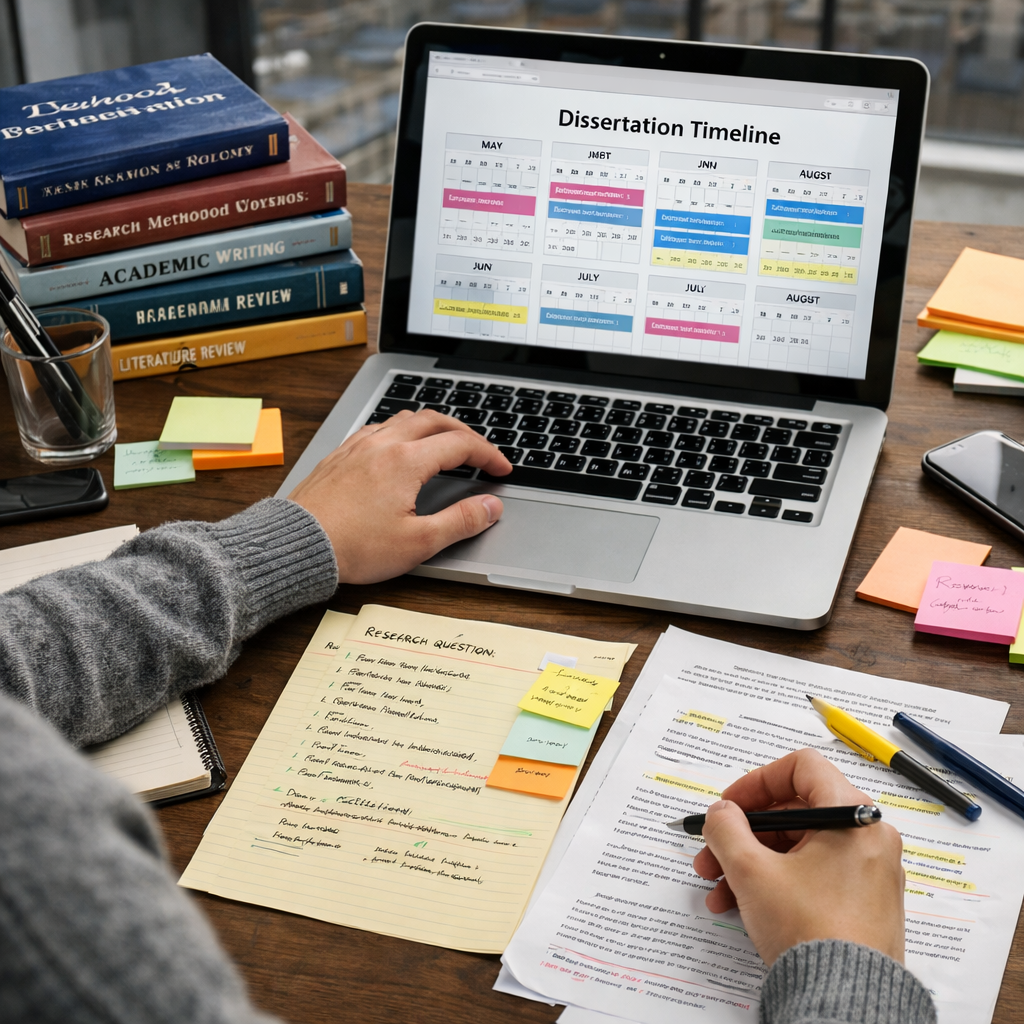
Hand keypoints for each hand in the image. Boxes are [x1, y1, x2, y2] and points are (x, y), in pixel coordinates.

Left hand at [289, 409, 511, 583]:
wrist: (297, 546)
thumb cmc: (353, 547)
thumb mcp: (419, 542)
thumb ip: (461, 521)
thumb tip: (490, 507)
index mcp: (406, 462)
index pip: (460, 445)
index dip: (488, 455)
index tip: (501, 469)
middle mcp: (382, 445)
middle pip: (434, 420)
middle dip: (464, 432)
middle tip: (479, 451)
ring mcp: (357, 447)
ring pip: (403, 419)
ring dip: (431, 426)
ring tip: (443, 442)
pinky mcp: (339, 456)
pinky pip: (376, 429)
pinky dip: (399, 432)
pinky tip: (397, 448)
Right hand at [691, 748, 904, 965]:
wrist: (845, 999)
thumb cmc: (812, 931)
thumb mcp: (752, 871)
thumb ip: (727, 829)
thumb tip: (722, 813)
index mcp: (853, 816)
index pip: (802, 768)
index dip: (757, 781)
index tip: (730, 805)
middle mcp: (868, 837)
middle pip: (794, 811)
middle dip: (744, 832)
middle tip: (712, 850)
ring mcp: (867, 871)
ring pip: (798, 846)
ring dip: (750, 860)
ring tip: (717, 886)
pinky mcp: (862, 901)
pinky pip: (811, 874)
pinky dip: (775, 880)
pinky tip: (738, 904)